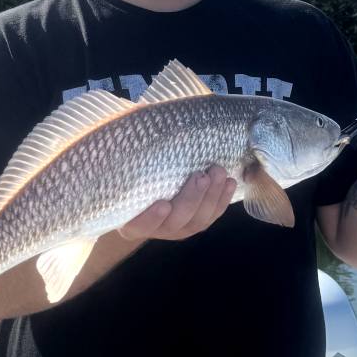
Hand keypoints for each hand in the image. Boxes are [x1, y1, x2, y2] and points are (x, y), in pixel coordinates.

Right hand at [117, 165, 236, 241]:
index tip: (163, 203)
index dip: (151, 218)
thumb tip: (132, 127)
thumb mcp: (126, 166)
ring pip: (196, 221)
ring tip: (218, 173)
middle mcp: (154, 228)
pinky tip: (230, 183)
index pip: (138, 226)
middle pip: (174, 222)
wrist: (145, 180)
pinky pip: (211, 216)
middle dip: (191, 199)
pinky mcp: (194, 222)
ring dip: (210, 197)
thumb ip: (129, 158)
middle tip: (200, 176)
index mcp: (130, 220)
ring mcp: (176, 228)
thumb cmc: (132, 173)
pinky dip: (221, 200)